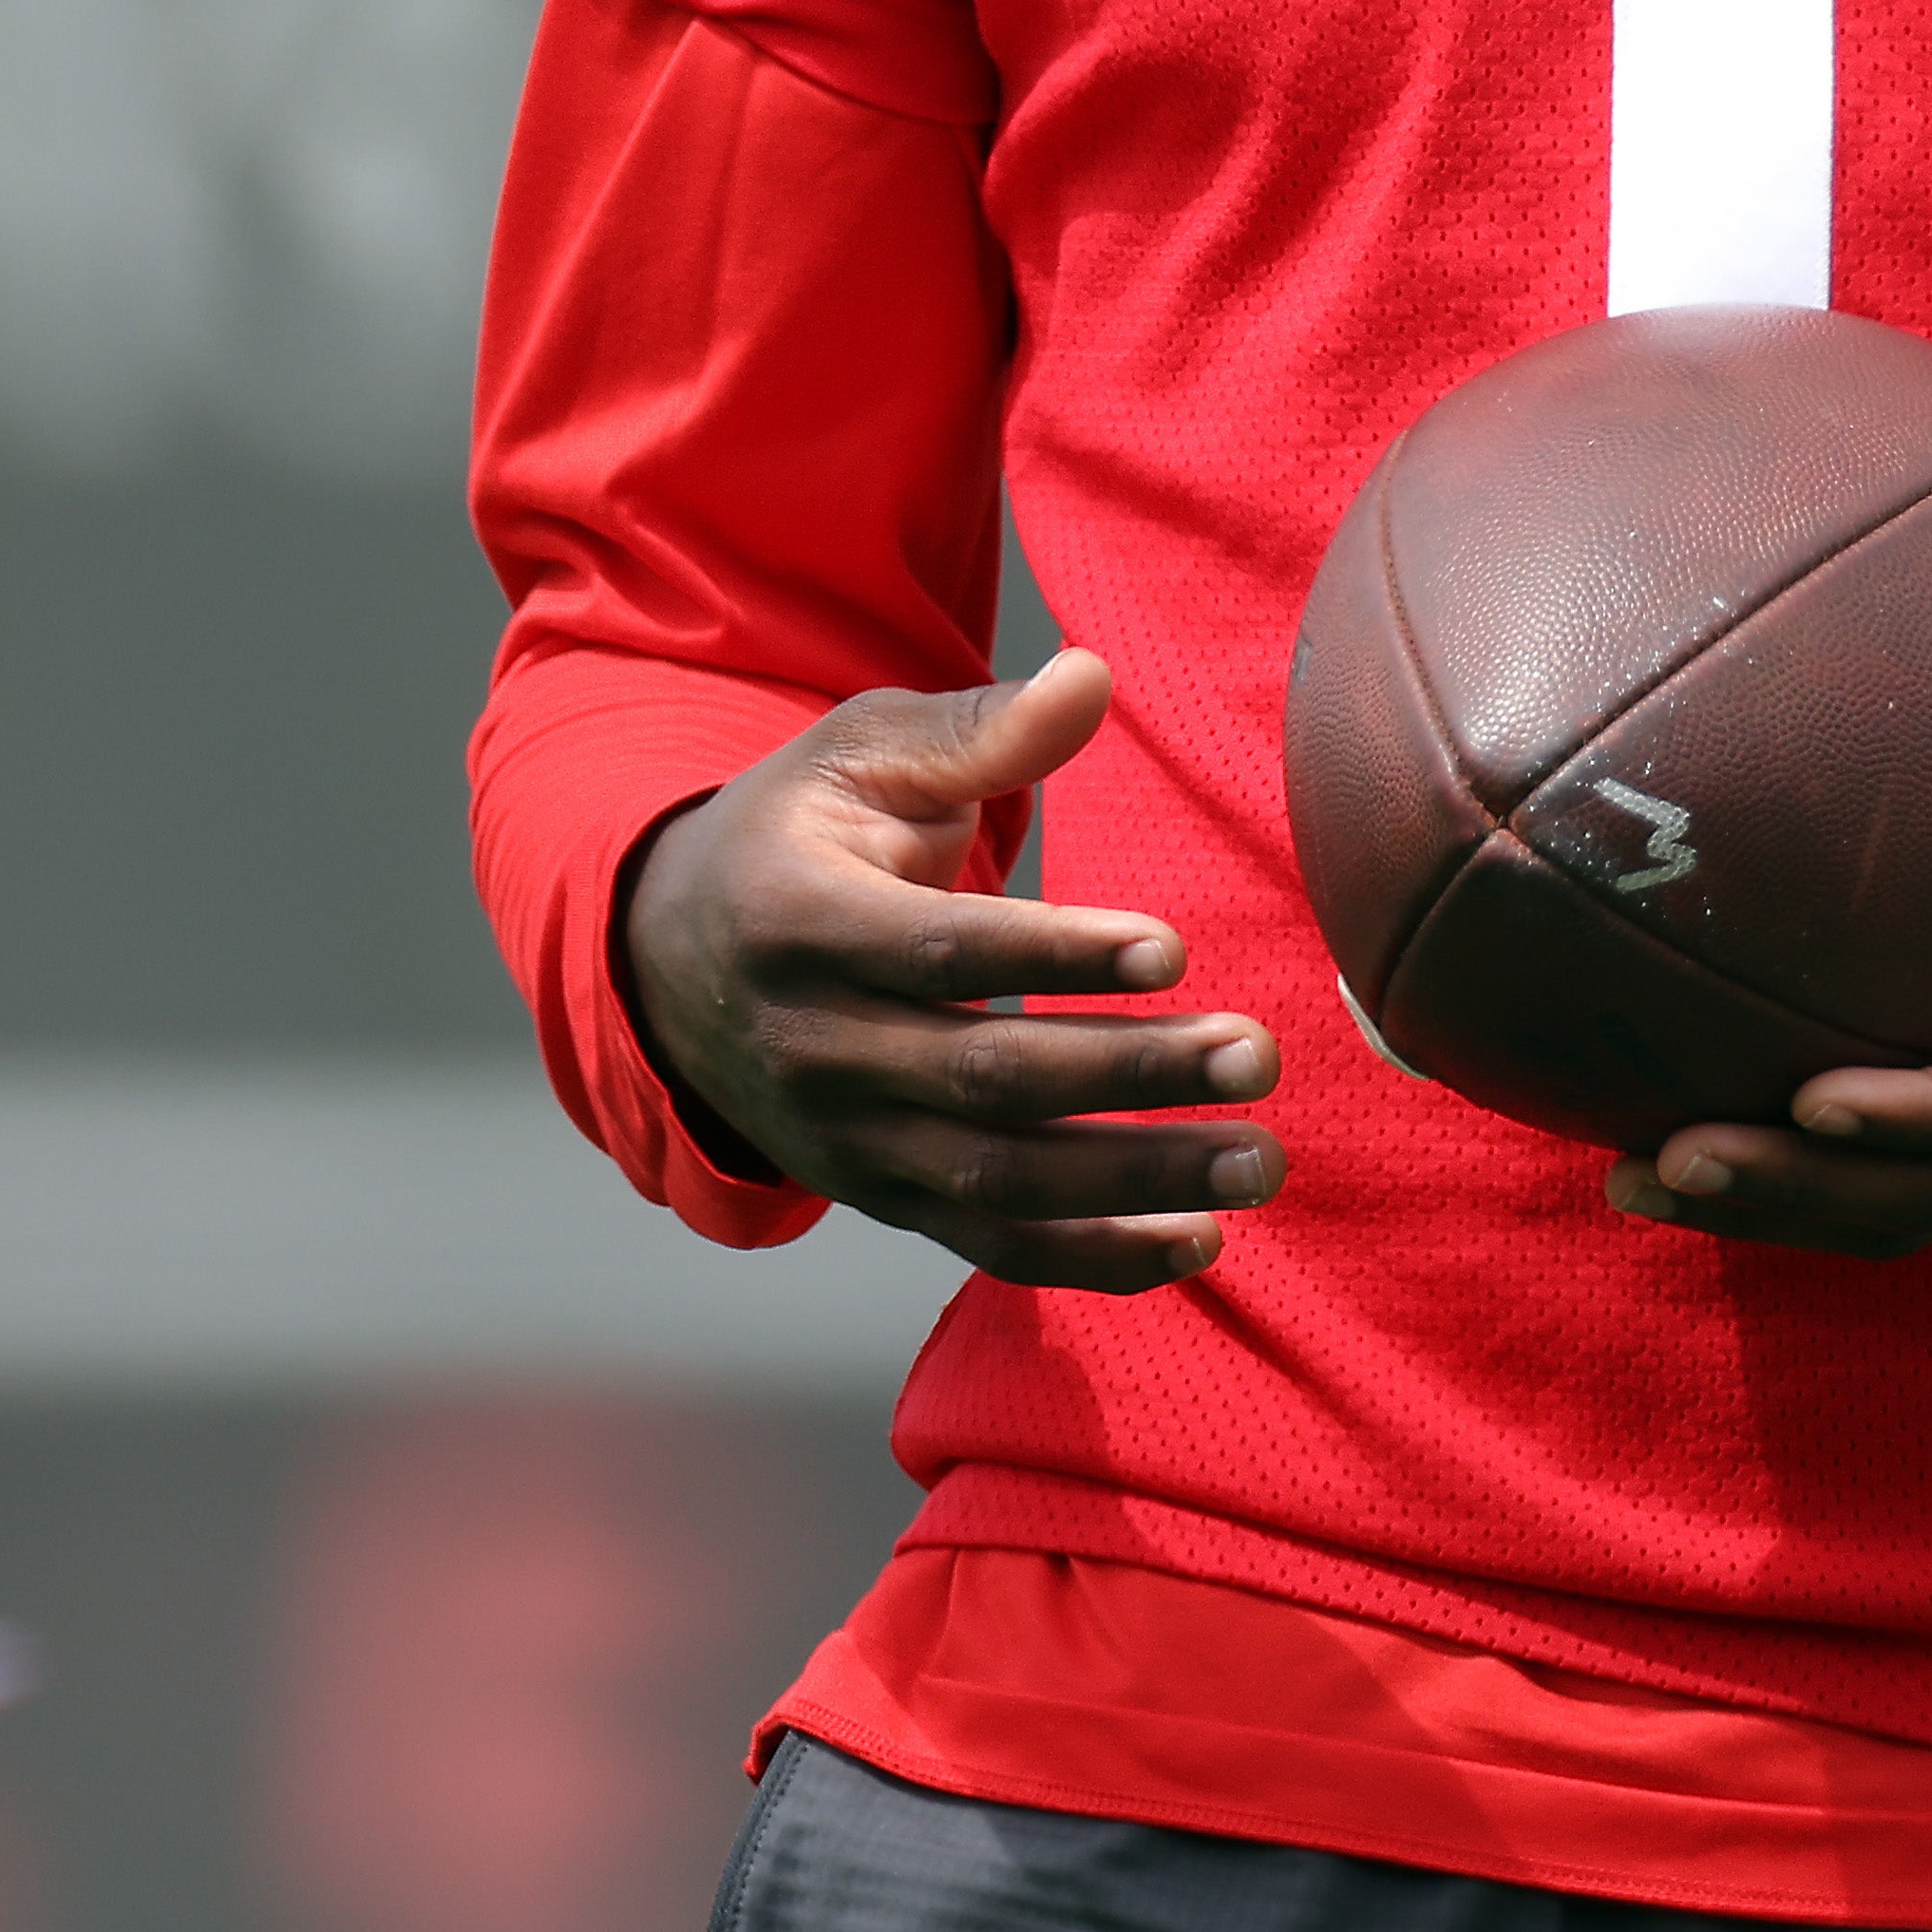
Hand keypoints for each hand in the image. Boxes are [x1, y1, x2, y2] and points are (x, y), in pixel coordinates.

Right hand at [614, 648, 1283, 1290]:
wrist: (672, 962)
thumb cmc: (797, 833)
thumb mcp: (860, 754)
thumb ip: (979, 730)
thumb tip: (1093, 674)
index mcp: (799, 918)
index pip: (939, 951)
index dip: (1055, 954)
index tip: (1173, 948)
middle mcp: (815, 1045)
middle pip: (984, 1078)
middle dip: (1130, 1074)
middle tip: (1257, 1057)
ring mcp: (843, 1137)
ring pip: (997, 1177)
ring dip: (1135, 1179)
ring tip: (1259, 1157)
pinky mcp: (877, 1195)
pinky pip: (988, 1241)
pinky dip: (1092, 1257)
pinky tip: (1198, 1241)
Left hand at [1616, 714, 1931, 1259]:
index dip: (1919, 1117)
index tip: (1812, 1101)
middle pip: (1930, 1195)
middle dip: (1796, 1190)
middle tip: (1662, 1157)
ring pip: (1901, 1211)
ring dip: (1772, 1208)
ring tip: (1632, 1177)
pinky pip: (1900, 1179)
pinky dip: (1797, 1179)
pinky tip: (1684, 1136)